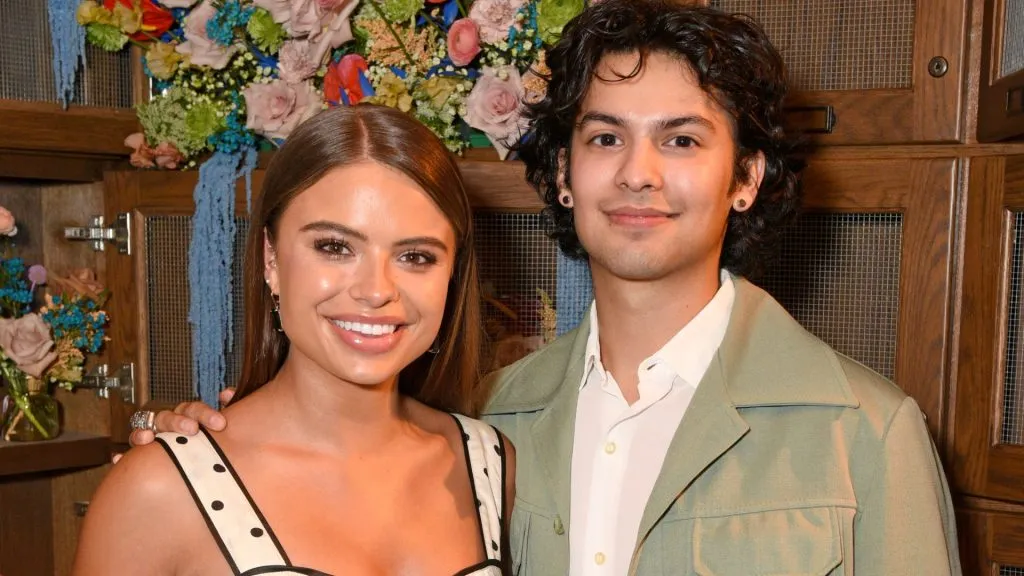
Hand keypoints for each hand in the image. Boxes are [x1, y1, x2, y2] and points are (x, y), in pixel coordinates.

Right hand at [115, 388, 234, 462]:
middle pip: (167, 417)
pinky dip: (121, 456)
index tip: (220, 423)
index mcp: (186, 416)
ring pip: (142, 430)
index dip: (205, 413)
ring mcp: (150, 438)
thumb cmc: (209, 438)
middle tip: (192, 430)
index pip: (192, 409)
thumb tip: (227, 393)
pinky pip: (125, 455)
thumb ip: (228, 407)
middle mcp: (166, 424)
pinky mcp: (137, 456)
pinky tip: (119, 459)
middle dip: (178, 422)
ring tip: (146, 438)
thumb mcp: (220, 424)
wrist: (195, 465)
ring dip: (142, 432)